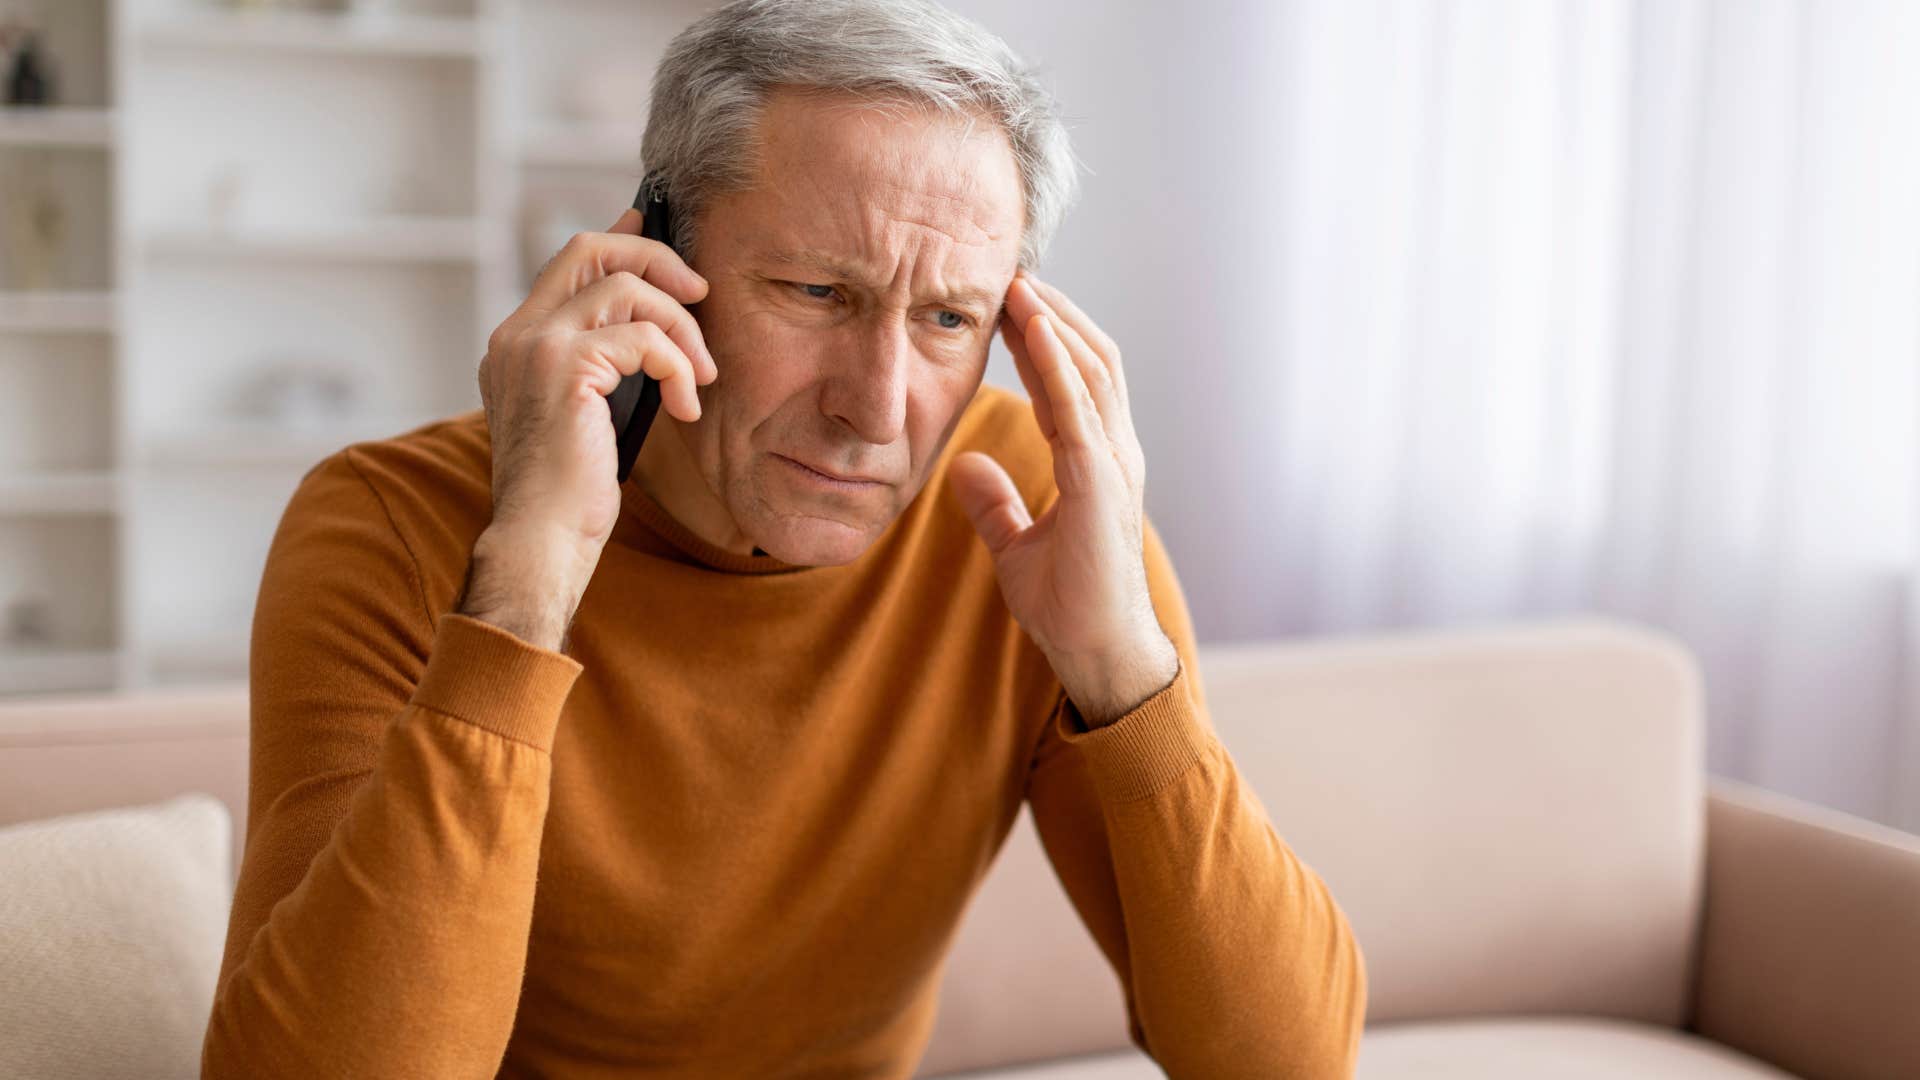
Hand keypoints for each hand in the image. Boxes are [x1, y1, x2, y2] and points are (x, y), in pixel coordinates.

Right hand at [464, 210, 716, 644]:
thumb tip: (647, 327)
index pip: (566, 263)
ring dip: (681, 329)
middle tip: (701, 292)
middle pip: (590, 250)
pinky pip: (645, 339)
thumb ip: (603, 366)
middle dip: (656, 259)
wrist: (543, 540)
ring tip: (702, 376)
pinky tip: (687, 407)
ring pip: (627, 289)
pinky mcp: (566, 368)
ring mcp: (536, 347)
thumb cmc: (569, 494)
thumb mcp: (587, 415)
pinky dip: (679, 367)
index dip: (616, 238)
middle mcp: (516, 336)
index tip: (649, 223)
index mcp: (515, 343)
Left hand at [948, 273, 1178, 726]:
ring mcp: (1114, 463)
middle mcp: (1115, 451)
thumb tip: (961, 466)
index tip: (1009, 301)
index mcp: (1097, 460)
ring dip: (1055, 322)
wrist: (1097, 652)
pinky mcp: (1100, 483)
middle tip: (1012, 272)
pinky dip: (1056, 363)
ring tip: (1020, 283)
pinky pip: (1078, 408)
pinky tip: (1034, 329)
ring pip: (1091, 370)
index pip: (1073, 379)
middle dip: (1053, 313)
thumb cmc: (1069, 605)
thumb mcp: (1016, 546)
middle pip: (1090, 359)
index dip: (1044, 337)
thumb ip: (994, 503)